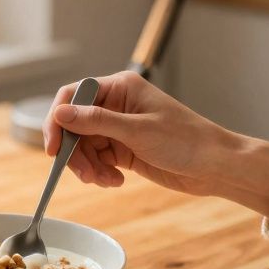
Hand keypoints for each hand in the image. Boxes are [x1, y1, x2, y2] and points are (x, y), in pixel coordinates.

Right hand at [43, 71, 268, 220]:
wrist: (216, 166)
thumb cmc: (186, 141)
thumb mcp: (137, 131)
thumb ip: (96, 122)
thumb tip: (60, 113)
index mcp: (120, 88)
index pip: (74, 96)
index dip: (58, 121)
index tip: (52, 149)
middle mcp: (117, 105)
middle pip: (75, 126)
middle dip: (75, 152)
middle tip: (84, 174)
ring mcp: (120, 128)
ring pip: (84, 146)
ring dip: (88, 166)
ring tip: (105, 180)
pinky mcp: (124, 149)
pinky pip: (98, 160)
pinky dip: (100, 173)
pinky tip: (115, 181)